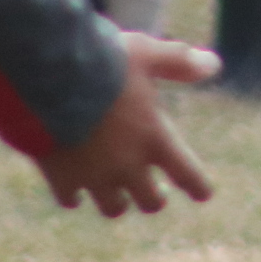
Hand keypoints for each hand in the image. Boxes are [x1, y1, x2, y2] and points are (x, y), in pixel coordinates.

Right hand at [36, 33, 219, 217]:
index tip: (203, 193)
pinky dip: (74, 196)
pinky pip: (71, 199)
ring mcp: (94, 177)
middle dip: (154, 197)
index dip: (198, 187)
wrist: (46, 80)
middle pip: (151, 202)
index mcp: (155, 139)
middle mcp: (128, 166)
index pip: (188, 175)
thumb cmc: (102, 62)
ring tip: (115, 193)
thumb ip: (178, 62)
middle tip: (154, 191)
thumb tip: (214, 64)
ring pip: (113, 207)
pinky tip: (73, 191)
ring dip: (117, 201)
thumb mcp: (145, 53)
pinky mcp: (61, 178)